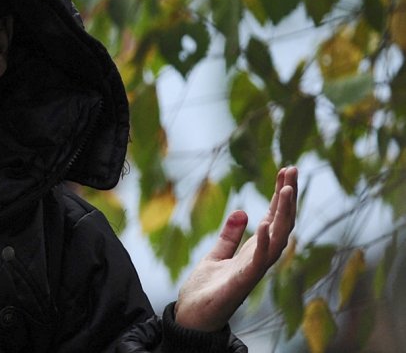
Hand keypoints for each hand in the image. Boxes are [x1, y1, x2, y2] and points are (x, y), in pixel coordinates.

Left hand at [174, 166, 297, 331]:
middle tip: (293, 168)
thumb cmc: (206, 290)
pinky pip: (258, 260)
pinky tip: (265, 222)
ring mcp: (253, 270)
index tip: (287, 170)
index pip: (274, 218)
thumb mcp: (216, 255)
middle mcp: (259, 259)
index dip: (281, 195)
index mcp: (254, 251)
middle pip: (282, 223)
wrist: (192, 317)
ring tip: (287, 188)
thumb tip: (242, 211)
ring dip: (283, 214)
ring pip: (278, 239)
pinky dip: (264, 242)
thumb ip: (229, 236)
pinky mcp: (242, 281)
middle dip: (288, 197)